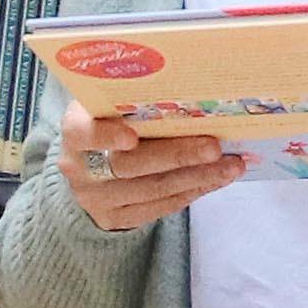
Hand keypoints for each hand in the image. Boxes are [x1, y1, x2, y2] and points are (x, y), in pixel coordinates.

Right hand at [60, 107, 248, 231]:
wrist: (88, 166)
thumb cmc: (109, 122)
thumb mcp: (108, 104)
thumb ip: (134, 98)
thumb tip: (193, 89)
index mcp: (74, 131)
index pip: (84, 133)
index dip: (106, 136)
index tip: (132, 136)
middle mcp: (79, 168)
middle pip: (130, 165)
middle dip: (177, 156)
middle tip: (214, 147)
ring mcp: (96, 198)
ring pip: (152, 189)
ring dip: (197, 177)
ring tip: (232, 165)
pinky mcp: (114, 219)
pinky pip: (159, 207)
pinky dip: (192, 191)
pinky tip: (215, 179)